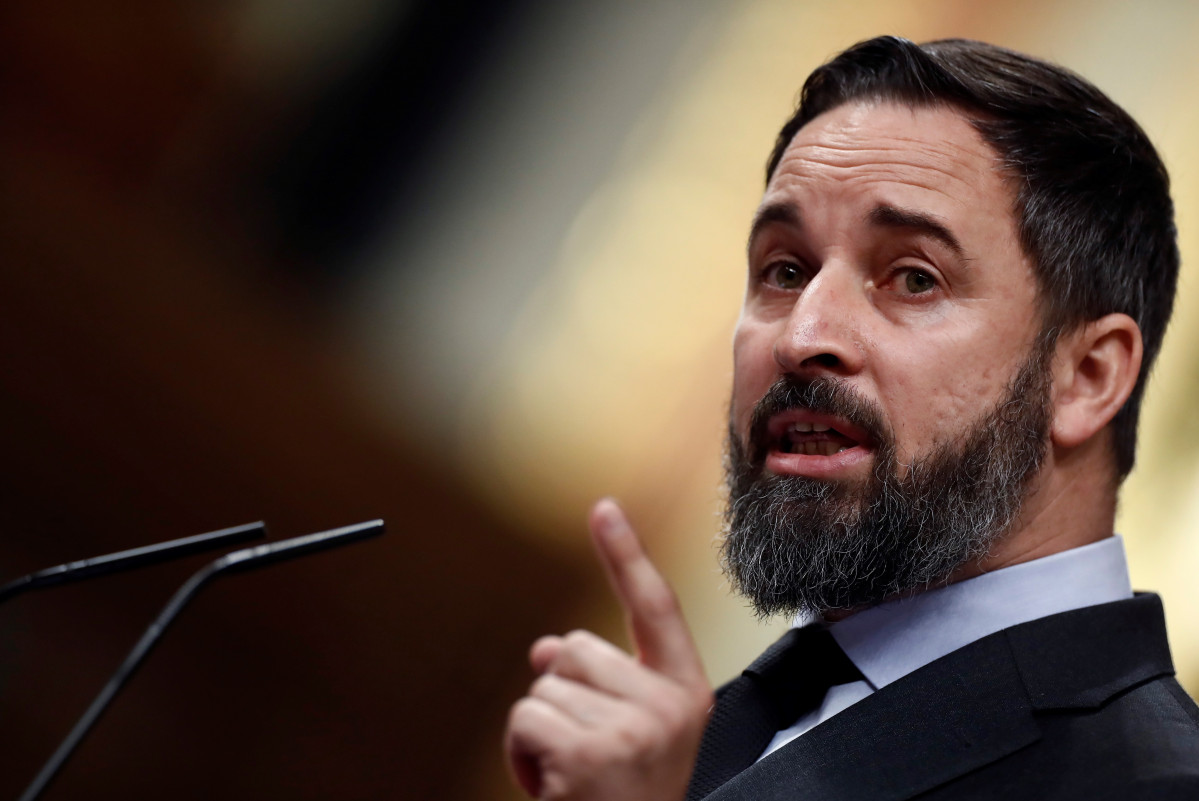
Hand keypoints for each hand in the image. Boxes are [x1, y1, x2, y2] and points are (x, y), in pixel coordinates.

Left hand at [504, 498, 713, 800]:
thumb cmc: (628, 800)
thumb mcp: (633, 738)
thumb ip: (603, 683)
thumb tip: (547, 645)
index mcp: (686, 695)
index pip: (654, 607)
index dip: (626, 554)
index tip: (603, 509)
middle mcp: (668, 708)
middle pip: (576, 647)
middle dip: (563, 691)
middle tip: (585, 750)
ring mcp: (632, 730)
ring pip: (543, 683)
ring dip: (540, 728)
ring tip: (569, 773)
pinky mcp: (591, 754)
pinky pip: (524, 716)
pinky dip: (520, 752)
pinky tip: (549, 784)